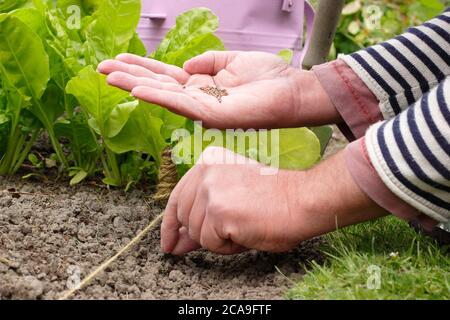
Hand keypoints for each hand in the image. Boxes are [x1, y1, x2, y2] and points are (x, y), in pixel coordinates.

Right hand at [97, 52, 338, 128]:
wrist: (291, 90)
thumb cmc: (267, 77)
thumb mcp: (231, 60)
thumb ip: (206, 61)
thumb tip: (184, 66)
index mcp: (202, 85)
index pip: (165, 76)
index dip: (141, 67)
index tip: (118, 58)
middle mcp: (198, 98)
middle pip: (157, 85)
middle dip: (129, 76)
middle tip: (101, 68)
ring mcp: (203, 108)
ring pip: (163, 95)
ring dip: (135, 85)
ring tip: (110, 75)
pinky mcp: (212, 115)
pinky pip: (180, 105)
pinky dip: (158, 97)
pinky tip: (137, 91)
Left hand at [160, 147, 386, 254]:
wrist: (301, 200)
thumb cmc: (274, 200)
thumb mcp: (232, 198)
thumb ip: (201, 215)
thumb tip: (176, 243)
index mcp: (209, 161)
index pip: (177, 196)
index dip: (169, 223)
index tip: (168, 242)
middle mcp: (205, 170)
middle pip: (183, 217)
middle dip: (197, 235)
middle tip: (224, 237)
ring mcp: (210, 189)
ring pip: (196, 233)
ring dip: (218, 240)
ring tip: (244, 227)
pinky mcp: (218, 210)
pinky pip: (210, 243)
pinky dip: (227, 247)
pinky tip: (245, 233)